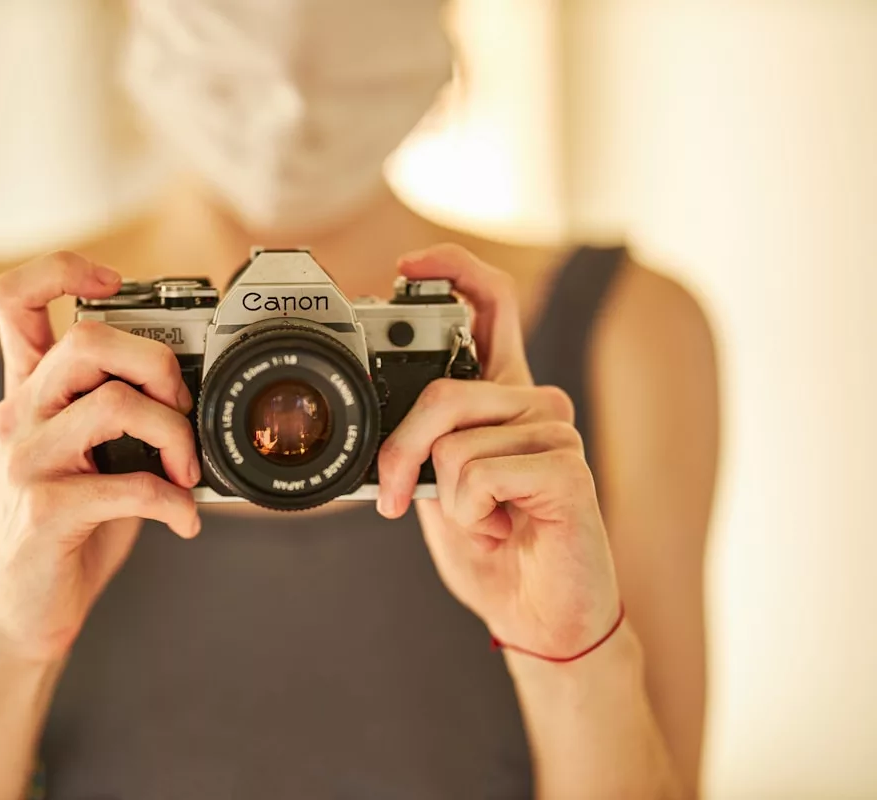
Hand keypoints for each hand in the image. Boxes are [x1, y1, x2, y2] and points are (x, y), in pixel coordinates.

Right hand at [0, 252, 202, 663]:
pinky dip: (173, 502)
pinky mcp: (45, 511)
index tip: (115, 283)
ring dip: (176, 436)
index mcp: (30, 390)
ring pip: (115, 404)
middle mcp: (21, 414)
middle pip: (87, 338)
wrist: (24, 607)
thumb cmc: (68, 524)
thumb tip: (196, 385)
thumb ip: (119, 409)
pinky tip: (183, 520)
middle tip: (181, 406)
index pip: (16, 297)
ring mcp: (27, 461)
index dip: (64, 270)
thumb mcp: (87, 453)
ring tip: (187, 472)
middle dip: (158, 363)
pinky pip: (128, 486)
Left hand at [376, 244, 620, 657]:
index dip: (454, 271)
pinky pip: (479, 473)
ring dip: (446, 499)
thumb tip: (380, 413)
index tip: (406, 266)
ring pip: (454, 440)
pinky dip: (472, 513)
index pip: (493, 306)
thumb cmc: (491, 547)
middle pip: (445, 389)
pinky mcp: (567, 470)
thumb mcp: (437, 483)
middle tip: (393, 495)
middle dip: (401, 451)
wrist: (534, 614)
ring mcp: (556, 433)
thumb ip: (421, 437)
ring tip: (484, 519)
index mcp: (504, 396)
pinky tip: (505, 528)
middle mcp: (535, 403)